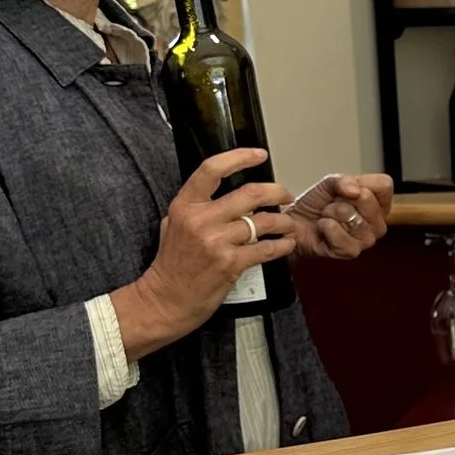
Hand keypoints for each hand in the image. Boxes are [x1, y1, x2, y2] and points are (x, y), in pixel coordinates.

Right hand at [111, 150, 296, 356]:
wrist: (167, 299)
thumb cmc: (172, 264)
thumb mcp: (172, 224)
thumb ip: (196, 206)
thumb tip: (224, 191)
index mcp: (185, 205)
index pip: (213, 169)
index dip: (239, 157)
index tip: (258, 155)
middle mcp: (201, 220)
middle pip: (250, 194)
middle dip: (277, 192)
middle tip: (286, 195)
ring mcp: (217, 242)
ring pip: (263, 221)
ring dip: (283, 221)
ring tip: (288, 223)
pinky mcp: (231, 263)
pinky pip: (266, 248)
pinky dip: (281, 245)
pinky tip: (286, 243)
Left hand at [287, 173, 393, 260]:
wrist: (294, 223)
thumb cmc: (316, 204)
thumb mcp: (329, 183)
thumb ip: (344, 181)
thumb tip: (356, 192)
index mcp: (379, 204)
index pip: (385, 185)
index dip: (361, 182)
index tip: (346, 190)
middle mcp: (377, 223)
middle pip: (367, 199)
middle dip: (342, 199)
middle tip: (333, 205)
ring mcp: (366, 240)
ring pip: (352, 217)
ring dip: (331, 213)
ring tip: (326, 217)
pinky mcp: (351, 252)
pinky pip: (340, 236)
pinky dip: (325, 227)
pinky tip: (323, 229)